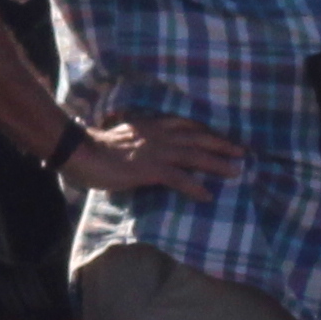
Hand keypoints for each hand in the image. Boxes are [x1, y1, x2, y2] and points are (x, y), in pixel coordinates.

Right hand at [57, 110, 241, 197]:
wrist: (80, 151)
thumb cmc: (95, 149)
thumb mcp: (123, 137)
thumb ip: (139, 140)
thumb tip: (145, 151)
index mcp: (150, 125)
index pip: (184, 124)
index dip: (205, 130)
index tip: (220, 135)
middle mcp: (158, 135)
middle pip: (197, 137)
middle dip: (221, 144)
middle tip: (241, 151)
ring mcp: (155, 151)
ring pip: (194, 155)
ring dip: (217, 164)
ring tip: (235, 172)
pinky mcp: (150, 169)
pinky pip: (178, 178)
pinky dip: (194, 186)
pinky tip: (207, 195)